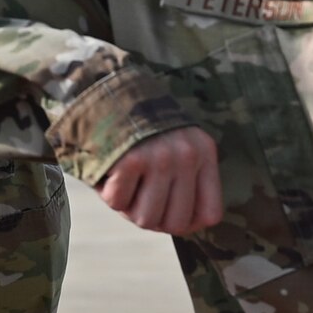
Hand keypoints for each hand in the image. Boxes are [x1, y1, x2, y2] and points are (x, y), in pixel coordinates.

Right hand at [95, 127, 221, 235]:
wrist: (102, 87)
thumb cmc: (137, 126)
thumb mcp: (176, 145)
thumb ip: (184, 181)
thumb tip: (183, 225)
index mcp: (204, 152)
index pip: (209, 214)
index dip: (185, 223)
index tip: (167, 212)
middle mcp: (187, 155)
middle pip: (175, 223)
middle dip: (153, 216)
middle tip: (138, 194)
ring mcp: (159, 158)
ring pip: (146, 219)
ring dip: (129, 206)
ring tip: (124, 180)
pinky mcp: (129, 159)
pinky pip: (118, 203)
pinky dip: (108, 193)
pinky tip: (110, 170)